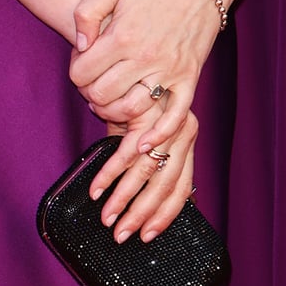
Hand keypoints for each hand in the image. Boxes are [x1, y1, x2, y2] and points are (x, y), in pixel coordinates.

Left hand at [68, 0, 223, 158]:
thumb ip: (86, 12)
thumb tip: (81, 45)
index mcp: (122, 36)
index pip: (83, 73)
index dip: (75, 73)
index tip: (82, 66)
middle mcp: (145, 57)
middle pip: (102, 95)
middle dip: (90, 94)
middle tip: (94, 85)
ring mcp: (169, 70)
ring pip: (132, 110)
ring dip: (114, 113)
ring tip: (111, 102)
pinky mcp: (189, 78)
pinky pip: (175, 116)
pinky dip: (158, 134)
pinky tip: (143, 143)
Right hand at [90, 105, 200, 244]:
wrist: (132, 49)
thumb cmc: (136, 91)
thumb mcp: (146, 126)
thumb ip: (145, 154)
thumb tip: (141, 194)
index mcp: (187, 139)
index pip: (182, 188)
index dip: (165, 215)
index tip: (148, 236)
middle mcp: (183, 132)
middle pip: (166, 185)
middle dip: (141, 215)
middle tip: (122, 235)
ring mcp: (165, 123)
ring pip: (146, 173)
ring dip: (123, 199)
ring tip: (107, 218)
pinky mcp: (143, 113)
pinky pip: (125, 152)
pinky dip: (110, 173)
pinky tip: (97, 189)